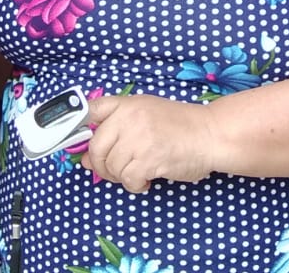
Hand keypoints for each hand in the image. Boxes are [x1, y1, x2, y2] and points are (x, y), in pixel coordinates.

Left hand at [79, 94, 217, 191]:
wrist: (211, 134)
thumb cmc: (182, 125)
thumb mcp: (148, 113)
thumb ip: (118, 129)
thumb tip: (85, 158)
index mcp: (129, 104)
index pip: (91, 111)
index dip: (76, 128)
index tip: (77, 143)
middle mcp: (130, 118)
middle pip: (95, 148)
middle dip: (101, 166)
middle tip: (116, 170)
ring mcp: (139, 138)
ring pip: (111, 167)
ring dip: (122, 176)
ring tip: (139, 172)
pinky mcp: (148, 159)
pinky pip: (128, 179)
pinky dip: (136, 185)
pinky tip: (147, 179)